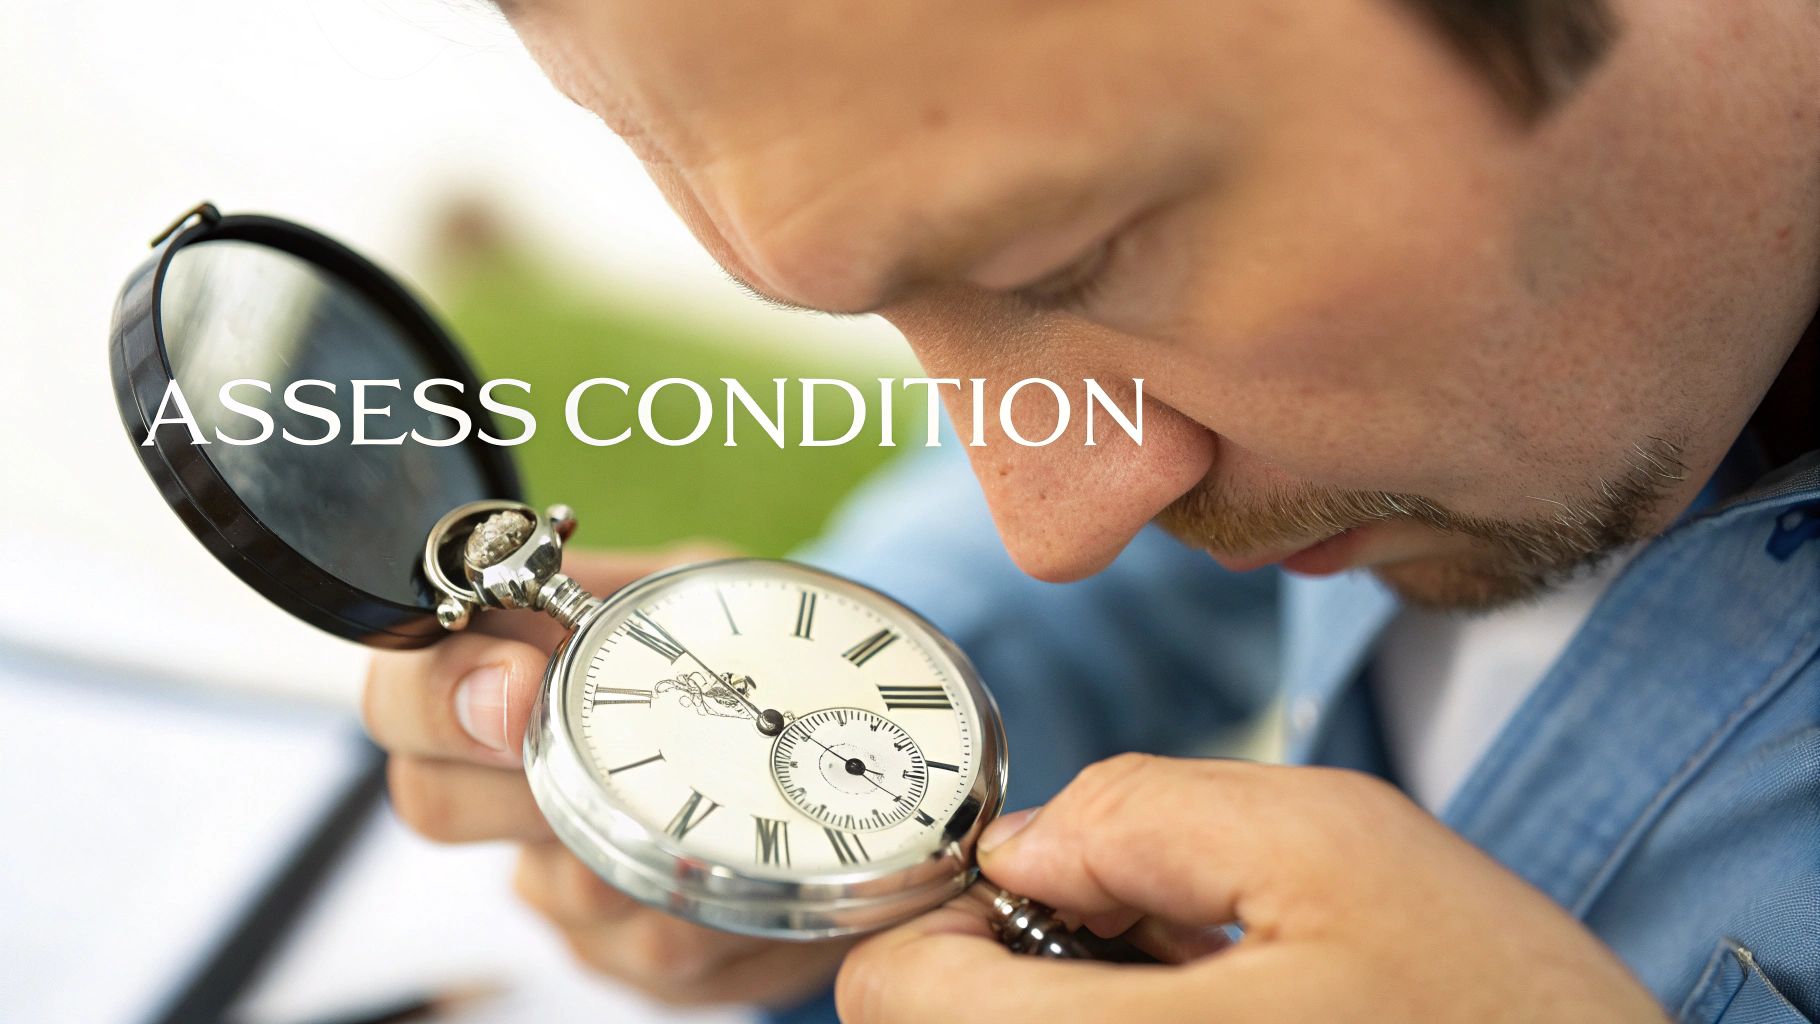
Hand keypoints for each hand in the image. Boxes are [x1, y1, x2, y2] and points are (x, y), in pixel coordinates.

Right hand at [362, 543, 854, 1007]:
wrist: (825, 762)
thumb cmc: (743, 663)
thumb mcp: (692, 594)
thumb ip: (614, 585)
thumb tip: (545, 578)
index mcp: (505, 676)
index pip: (399, 689)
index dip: (438, 694)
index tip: (521, 685)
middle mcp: (503, 783)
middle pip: (432, 800)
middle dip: (529, 790)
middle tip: (619, 769)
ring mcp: (553, 875)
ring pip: (554, 890)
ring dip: (642, 854)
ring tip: (718, 814)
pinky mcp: (617, 951)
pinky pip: (640, 952)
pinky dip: (710, 908)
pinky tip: (752, 871)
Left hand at [837, 754, 1667, 1023]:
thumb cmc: (1502, 1015)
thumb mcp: (1338, 847)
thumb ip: (1146, 814)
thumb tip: (1025, 840)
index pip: (895, 993)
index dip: (941, 908)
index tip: (1042, 884)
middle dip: (1006, 957)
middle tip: (1142, 927)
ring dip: (1061, 1003)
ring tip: (1201, 978)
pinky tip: (1217, 1017)